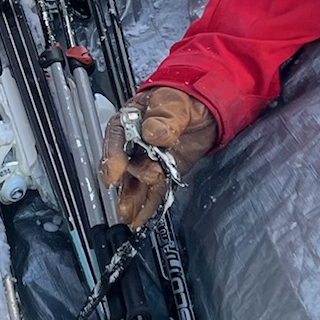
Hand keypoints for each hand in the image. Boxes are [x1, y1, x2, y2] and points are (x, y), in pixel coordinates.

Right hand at [99, 86, 217, 229]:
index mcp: (131, 120)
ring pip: (135, 182)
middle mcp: (134, 143)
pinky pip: (153, 191)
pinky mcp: (162, 173)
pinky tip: (140, 220)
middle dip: (129, 182)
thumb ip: (166, 116)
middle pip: (126, 165)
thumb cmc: (185, 98)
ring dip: (132, 200)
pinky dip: (148, 206)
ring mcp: (147, 160)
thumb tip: (153, 132)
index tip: (113, 173)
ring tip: (129, 217)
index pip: (117, 138)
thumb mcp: (176, 102)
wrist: (206, 108)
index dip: (112, 156)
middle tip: (136, 192)